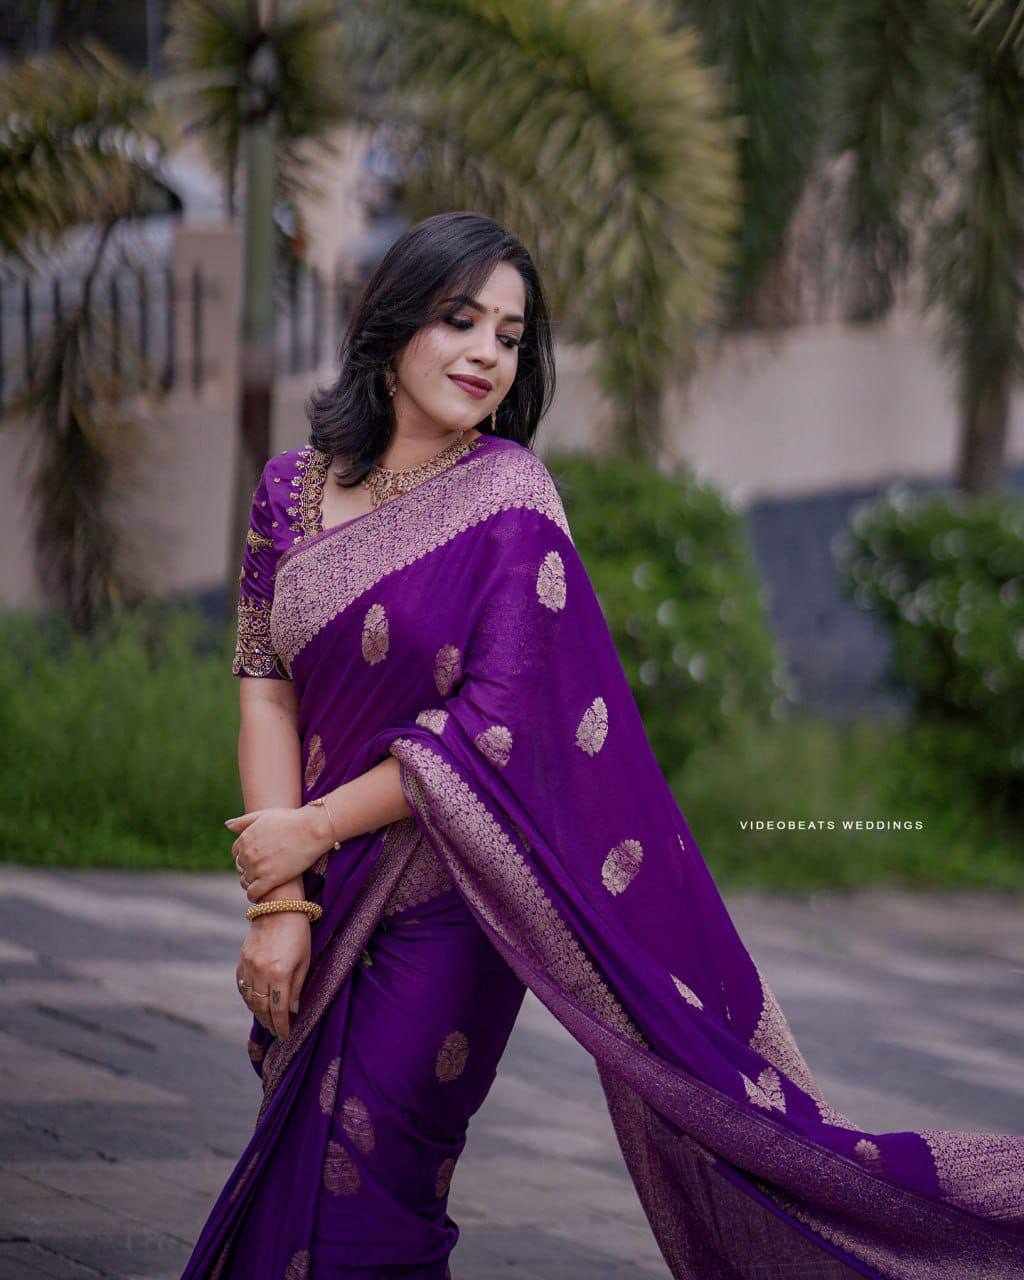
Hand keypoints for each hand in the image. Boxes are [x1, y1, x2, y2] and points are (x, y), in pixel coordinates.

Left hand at [226, 804, 334, 900]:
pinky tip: (263, 894)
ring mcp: (258, 867)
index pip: (236, 854)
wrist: (312, 829)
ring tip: (264, 882)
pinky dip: (255, 896)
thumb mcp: (265, 815)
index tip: (257, 859)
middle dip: (250, 870)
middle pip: (241, 868)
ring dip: (252, 883)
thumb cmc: (291, 820)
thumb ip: (244, 821)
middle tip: (264, 871)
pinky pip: (253, 893)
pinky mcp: (270, 879)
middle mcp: (248, 853)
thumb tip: (227, 825)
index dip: (246, 857)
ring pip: (246, 882)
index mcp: (245, 838)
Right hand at [236, 910, 309, 1038]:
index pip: (279, 1010)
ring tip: (267, 1022)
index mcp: (280, 974)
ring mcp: (248, 966)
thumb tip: (292, 1010)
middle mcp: (261, 973)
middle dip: (270, 1024)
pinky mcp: (242, 960)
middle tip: (277, 1033)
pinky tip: (255, 1003)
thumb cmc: (298, 933)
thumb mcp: (305, 960)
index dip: (282, 1026)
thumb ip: (297, 987)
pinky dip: (248, 998)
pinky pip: (242, 986)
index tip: (286, 1035)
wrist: (278, 907)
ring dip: (258, 1014)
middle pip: (262, 1008)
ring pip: (250, 1000)